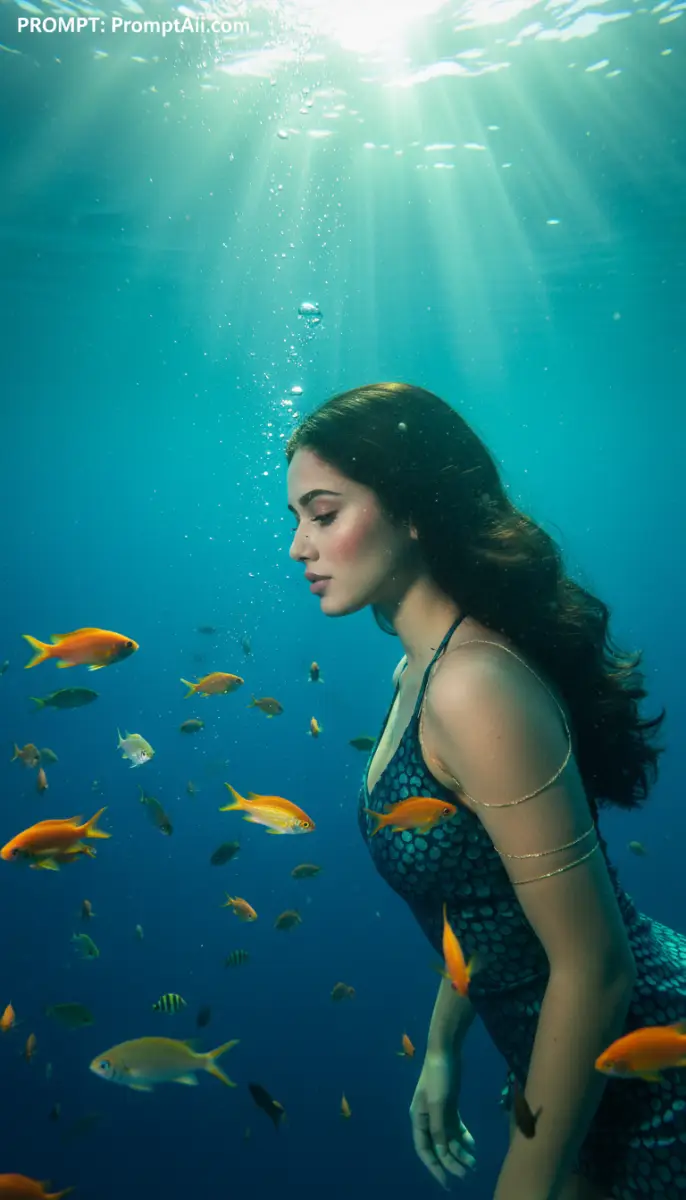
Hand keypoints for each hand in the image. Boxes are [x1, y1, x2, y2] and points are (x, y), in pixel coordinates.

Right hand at [410, 1049, 476, 1189]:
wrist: (445, 1050)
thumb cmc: (439, 1076)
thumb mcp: (438, 1103)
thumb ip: (439, 1129)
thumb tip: (442, 1152)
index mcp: (418, 1118)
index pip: (425, 1149)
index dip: (435, 1167)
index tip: (447, 1182)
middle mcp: (426, 1118)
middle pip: (438, 1146)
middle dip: (451, 1161)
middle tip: (467, 1173)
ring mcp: (438, 1111)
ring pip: (448, 1138)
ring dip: (459, 1151)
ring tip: (473, 1162)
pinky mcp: (449, 1105)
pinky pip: (455, 1127)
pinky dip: (462, 1137)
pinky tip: (472, 1145)